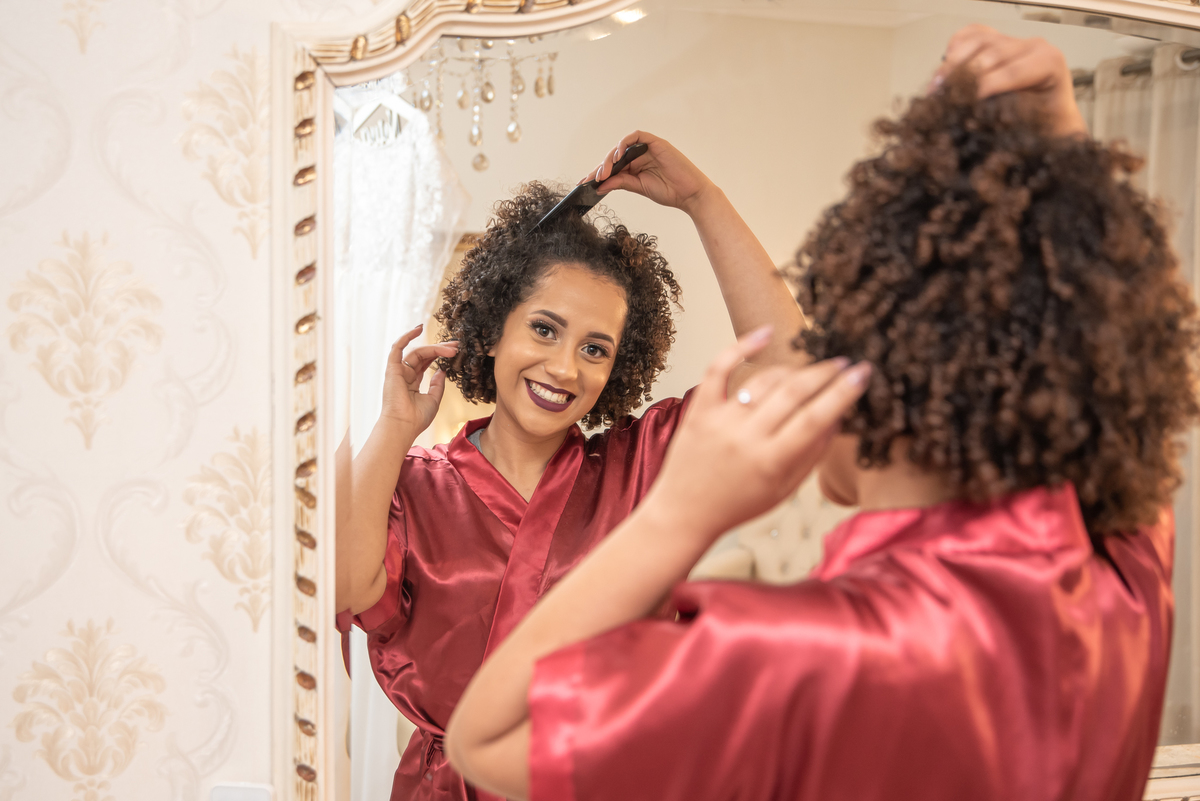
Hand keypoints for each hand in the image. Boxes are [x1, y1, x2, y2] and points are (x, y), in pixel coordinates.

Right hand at [380, 325, 458, 433]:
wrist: (404, 426)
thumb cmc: (416, 418)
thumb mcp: (433, 400)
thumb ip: (437, 385)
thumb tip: (442, 370)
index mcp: (412, 382)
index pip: (426, 362)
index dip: (440, 355)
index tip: (455, 351)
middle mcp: (404, 374)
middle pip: (423, 355)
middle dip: (440, 349)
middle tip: (456, 345)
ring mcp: (397, 371)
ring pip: (417, 352)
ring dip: (434, 347)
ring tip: (451, 348)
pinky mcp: (392, 369)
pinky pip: (397, 347)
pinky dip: (406, 336)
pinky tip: (418, 328)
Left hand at [578, 130, 715, 214]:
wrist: (690, 195)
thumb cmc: (669, 191)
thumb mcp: (639, 187)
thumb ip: (620, 183)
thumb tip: (599, 185)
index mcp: (635, 166)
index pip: (612, 167)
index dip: (597, 173)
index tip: (583, 183)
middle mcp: (639, 155)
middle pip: (614, 156)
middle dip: (600, 168)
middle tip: (592, 180)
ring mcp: (647, 148)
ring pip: (621, 146)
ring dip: (610, 158)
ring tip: (603, 172)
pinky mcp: (655, 142)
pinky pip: (635, 136)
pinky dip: (624, 144)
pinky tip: (618, 157)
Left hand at [643, 328, 870, 542]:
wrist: (684, 512)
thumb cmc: (737, 504)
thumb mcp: (784, 490)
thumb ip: (812, 454)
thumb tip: (837, 418)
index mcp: (772, 461)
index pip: (817, 417)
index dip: (844, 391)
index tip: (863, 373)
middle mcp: (746, 437)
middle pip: (795, 392)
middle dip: (826, 373)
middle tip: (844, 364)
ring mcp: (720, 420)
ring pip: (765, 379)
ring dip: (794, 369)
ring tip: (811, 370)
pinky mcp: (700, 409)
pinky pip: (719, 368)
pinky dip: (742, 346)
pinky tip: (765, 333)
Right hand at [933, 25, 1087, 136]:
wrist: (1049, 113)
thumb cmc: (1042, 122)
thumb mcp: (1029, 125)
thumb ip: (1005, 119)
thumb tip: (970, 122)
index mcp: (1048, 63)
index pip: (1011, 72)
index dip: (983, 88)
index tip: (960, 105)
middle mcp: (1031, 46)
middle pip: (990, 53)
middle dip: (963, 77)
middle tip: (941, 99)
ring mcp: (1012, 40)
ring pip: (977, 40)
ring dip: (952, 63)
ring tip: (936, 87)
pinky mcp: (996, 39)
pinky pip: (971, 34)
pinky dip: (954, 48)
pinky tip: (946, 70)